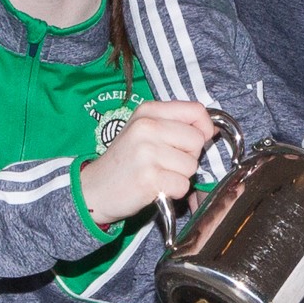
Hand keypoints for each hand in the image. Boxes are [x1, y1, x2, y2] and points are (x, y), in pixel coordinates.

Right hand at [75, 99, 219, 224]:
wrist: (93, 190)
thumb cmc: (124, 162)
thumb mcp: (142, 131)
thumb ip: (173, 124)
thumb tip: (210, 130)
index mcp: (147, 111)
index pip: (196, 110)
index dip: (204, 128)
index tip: (195, 140)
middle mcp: (147, 128)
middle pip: (197, 140)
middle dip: (188, 156)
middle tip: (166, 163)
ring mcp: (147, 153)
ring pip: (192, 166)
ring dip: (179, 176)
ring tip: (157, 174)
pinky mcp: (149, 179)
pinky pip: (183, 186)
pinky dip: (173, 191)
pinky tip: (155, 187)